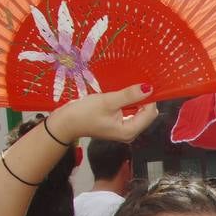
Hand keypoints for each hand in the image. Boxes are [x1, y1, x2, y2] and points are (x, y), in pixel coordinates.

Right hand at [43, 84, 158, 145]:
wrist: (65, 123)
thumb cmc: (83, 113)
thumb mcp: (107, 101)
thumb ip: (129, 95)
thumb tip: (148, 88)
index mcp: (130, 131)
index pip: (150, 113)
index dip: (149, 98)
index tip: (144, 82)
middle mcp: (130, 132)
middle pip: (147, 114)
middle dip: (144, 99)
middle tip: (136, 83)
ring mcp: (124, 129)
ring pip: (139, 112)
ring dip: (137, 99)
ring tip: (129, 86)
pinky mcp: (118, 124)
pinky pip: (130, 112)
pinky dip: (130, 102)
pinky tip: (123, 93)